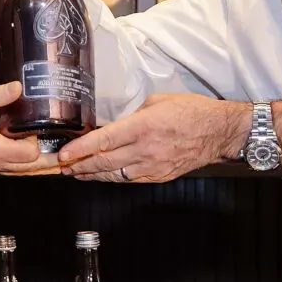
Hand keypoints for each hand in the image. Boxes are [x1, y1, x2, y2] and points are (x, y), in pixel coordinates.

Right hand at [0, 82, 59, 174]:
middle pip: (29, 169)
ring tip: (57, 158)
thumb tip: (20, 87)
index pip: (30, 154)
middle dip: (50, 162)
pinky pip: (7, 169)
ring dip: (37, 166)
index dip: (42, 142)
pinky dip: (22, 165)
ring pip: (18, 172)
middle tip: (69, 154)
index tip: (49, 129)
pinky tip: (29, 155)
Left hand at [58, 94, 248, 182]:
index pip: (104, 140)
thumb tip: (116, 127)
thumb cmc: (191, 111)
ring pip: (114, 175)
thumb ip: (133, 116)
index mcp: (143, 126)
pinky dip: (114, 178)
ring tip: (76, 174)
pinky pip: (131, 179)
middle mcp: (146, 149)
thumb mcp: (157, 102)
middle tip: (62, 167)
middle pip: (104, 162)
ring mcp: (153, 166)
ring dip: (92, 175)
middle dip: (79, 165)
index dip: (80, 149)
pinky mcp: (160, 176)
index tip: (64, 154)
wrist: (219, 132)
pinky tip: (102, 176)